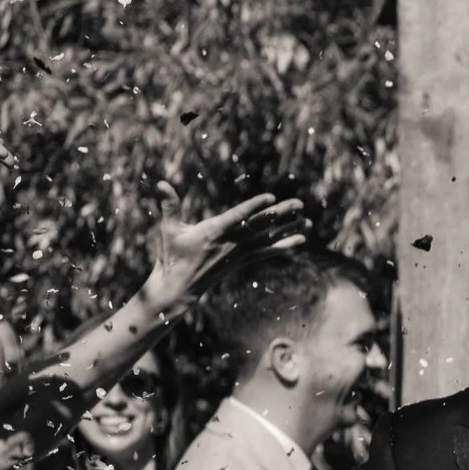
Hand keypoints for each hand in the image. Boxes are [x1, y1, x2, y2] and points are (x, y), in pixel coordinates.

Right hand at [143, 184, 308, 311]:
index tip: (270, 198)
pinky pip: (267, 252)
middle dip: (280, 215)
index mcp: (214, 232)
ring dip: (288, 229)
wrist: (180, 285)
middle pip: (260, 226)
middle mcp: (231, 243)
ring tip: (307, 222)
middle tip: (300, 204)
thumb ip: (169, 205)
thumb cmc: (172, 254)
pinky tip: (300, 240)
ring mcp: (239, 253)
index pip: (238, 217)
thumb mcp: (168, 229)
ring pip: (268, 238)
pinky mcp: (243, 260)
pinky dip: (284, 245)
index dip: (254, 207)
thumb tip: (161, 184)